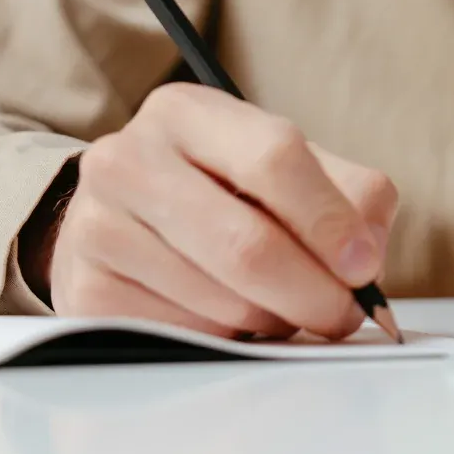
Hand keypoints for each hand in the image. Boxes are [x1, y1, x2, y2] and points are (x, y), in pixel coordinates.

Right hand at [39, 83, 396, 339]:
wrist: (125, 222)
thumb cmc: (226, 193)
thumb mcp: (293, 169)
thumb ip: (351, 197)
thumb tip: (367, 257)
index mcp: (187, 113)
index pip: (273, 157)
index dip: (329, 220)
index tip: (364, 265)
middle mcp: (128, 159)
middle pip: (247, 244)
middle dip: (313, 293)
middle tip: (343, 313)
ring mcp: (96, 226)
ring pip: (221, 301)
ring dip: (273, 319)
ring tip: (281, 305)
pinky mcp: (86, 292)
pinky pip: (186, 336)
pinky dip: (228, 340)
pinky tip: (228, 317)